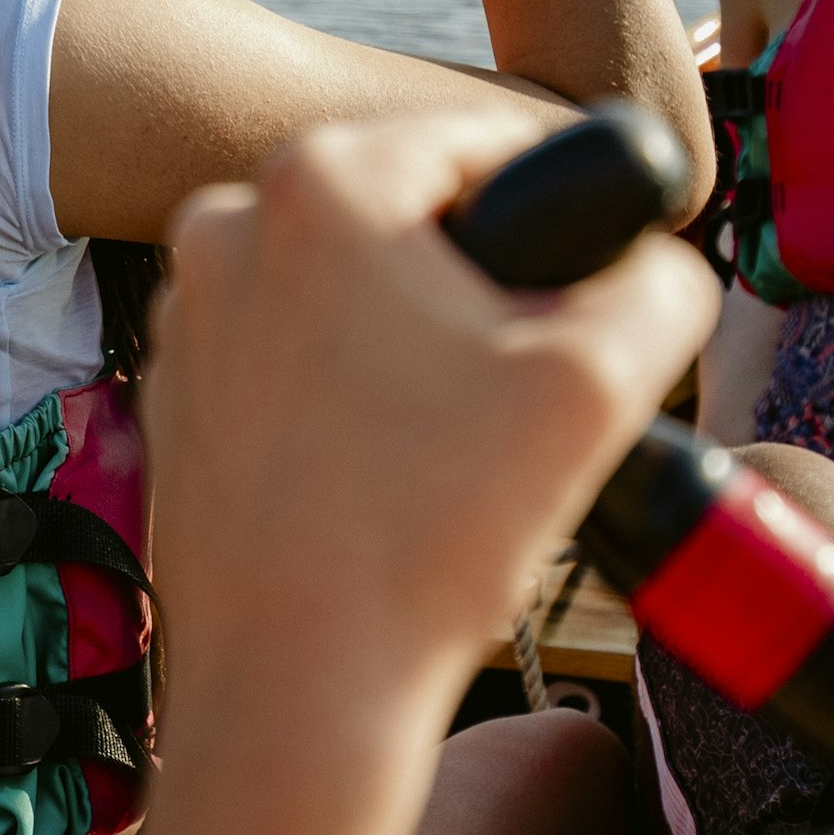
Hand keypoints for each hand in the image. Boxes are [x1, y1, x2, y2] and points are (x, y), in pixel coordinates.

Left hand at [95, 110, 712, 834]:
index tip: (591, 278)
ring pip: (346, 293)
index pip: (481, 142)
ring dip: (410, 343)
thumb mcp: (600, 384)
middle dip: (478, 286)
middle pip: (409, 220)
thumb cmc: (432, 533)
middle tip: (526, 386)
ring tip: (456, 448)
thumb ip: (660, 287)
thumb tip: (657, 266)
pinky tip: (386, 481)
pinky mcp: (173, 396)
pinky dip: (346, 398)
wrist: (295, 692)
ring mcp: (187, 314)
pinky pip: (291, 361)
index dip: (559, 206)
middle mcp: (229, 224)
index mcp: (321, 182)